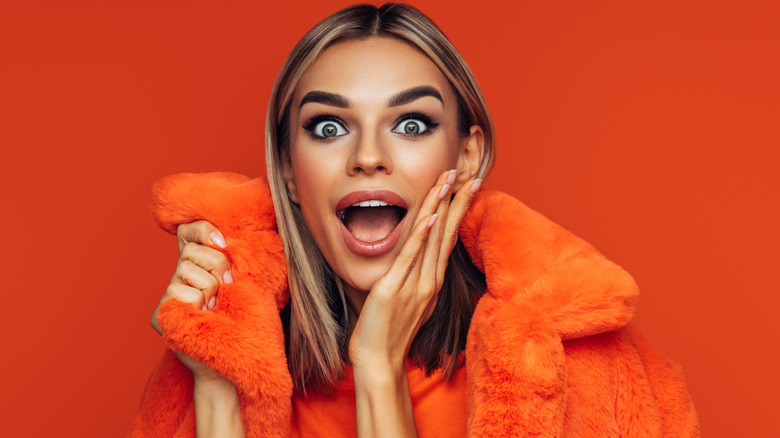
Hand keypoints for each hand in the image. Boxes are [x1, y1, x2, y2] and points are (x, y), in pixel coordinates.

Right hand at [150, 219, 232, 377]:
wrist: (233, 361)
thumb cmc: (241, 322)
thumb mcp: (242, 285)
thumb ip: (232, 262)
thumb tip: (226, 239)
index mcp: (198, 267)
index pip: (188, 232)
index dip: (202, 229)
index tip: (222, 241)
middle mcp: (178, 277)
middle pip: (193, 251)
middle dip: (217, 267)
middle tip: (224, 291)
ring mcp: (167, 295)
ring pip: (188, 270)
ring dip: (210, 289)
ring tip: (214, 309)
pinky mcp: (160, 313)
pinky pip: (179, 292)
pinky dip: (198, 304)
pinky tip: (202, 318)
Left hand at [348, 169, 481, 373]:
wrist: (379, 360)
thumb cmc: (388, 332)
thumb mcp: (407, 300)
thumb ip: (413, 278)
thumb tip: (415, 260)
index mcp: (432, 281)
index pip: (449, 239)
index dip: (458, 211)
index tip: (467, 187)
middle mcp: (429, 280)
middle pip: (447, 234)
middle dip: (458, 202)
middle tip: (470, 174)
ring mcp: (415, 285)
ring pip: (432, 239)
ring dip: (441, 207)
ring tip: (450, 181)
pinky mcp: (394, 288)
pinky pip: (410, 257)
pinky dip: (420, 235)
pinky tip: (430, 216)